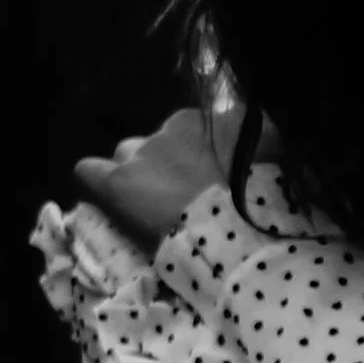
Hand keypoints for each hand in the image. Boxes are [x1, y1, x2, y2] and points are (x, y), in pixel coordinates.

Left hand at [73, 102, 271, 247]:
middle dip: (163, 169)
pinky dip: (95, 185)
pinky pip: (88, 172)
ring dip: (135, 179)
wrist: (241, 240)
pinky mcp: (118, 181)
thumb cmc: (265, 209)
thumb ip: (259, 149)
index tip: (206, 186)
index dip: (195, 162)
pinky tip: (105, 203)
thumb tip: (262, 147)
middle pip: (157, 145)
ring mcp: (143, 153)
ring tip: (148, 212)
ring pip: (126, 158)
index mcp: (214, 122)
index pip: (191, 132)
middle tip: (179, 204)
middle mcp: (175, 129)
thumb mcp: (275, 165)